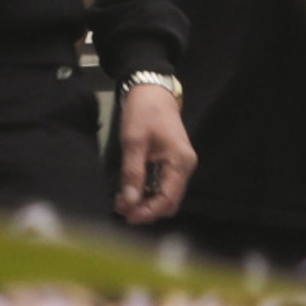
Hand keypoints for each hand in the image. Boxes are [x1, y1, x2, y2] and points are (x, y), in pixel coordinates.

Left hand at [113, 78, 192, 224]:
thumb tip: (130, 202)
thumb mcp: (134, 141)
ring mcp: (179, 166)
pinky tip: (130, 190)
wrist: (152, 90)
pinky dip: (146, 192)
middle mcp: (184, 168)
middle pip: (169, 202)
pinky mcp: (171, 163)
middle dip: (146, 210)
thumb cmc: (144, 112)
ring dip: (145, 202)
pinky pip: (161, 186)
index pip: (168, 200)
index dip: (148, 212)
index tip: (127, 215)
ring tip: (122, 200)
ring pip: (165, 196)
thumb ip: (132, 173)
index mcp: (180, 163)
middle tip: (121, 208)